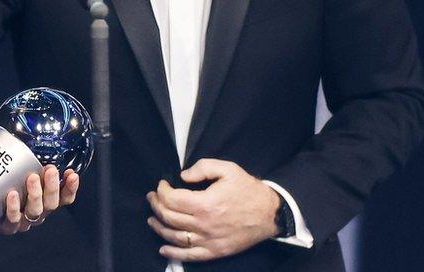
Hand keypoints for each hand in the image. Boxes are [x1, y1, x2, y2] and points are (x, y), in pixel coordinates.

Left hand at [0, 165, 79, 234]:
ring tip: (32, 178)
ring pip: (35, 211)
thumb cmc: (5, 186)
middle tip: (51, 170)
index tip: (72, 174)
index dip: (70, 187)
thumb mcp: (21, 173)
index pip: (64, 197)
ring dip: (35, 194)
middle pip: (51, 204)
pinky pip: (12, 220)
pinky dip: (13, 208)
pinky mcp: (8, 227)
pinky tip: (12, 194)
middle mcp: (38, 212)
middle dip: (52, 186)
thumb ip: (31, 162)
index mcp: (45, 201)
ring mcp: (24, 222)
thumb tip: (34, 139)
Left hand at [146, 159, 279, 261]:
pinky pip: (190, 255)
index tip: (161, 185)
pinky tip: (163, 249)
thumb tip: (183, 176)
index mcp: (206, 204)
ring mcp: (209, 240)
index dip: (161, 191)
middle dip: (156, 206)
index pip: (172, 199)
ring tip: (152, 219)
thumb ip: (202, 168)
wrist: (270, 213)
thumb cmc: (249, 190)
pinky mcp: (216, 251)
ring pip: (175, 237)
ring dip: (159, 228)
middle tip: (152, 198)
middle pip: (169, 217)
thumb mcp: (228, 169)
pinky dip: (174, 254)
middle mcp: (205, 225)